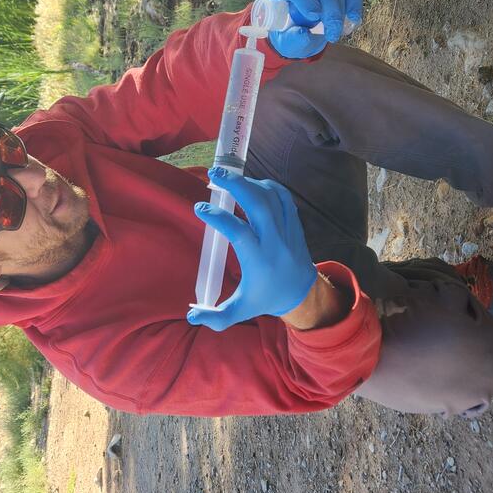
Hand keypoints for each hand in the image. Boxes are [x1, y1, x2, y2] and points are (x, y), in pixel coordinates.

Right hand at [187, 168, 318, 330]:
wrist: (300, 292)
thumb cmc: (264, 298)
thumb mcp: (239, 311)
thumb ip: (215, 317)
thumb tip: (191, 317)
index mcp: (259, 260)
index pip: (239, 233)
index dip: (219, 218)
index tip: (200, 208)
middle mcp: (275, 242)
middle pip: (258, 205)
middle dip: (236, 185)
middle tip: (214, 174)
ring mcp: (287, 229)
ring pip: (271, 197)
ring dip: (249, 183)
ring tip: (228, 178)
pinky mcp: (294, 222)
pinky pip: (283, 196)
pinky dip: (267, 185)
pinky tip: (251, 184)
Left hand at [265, 0, 362, 58]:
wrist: (305, 31)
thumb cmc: (291, 34)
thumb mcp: (287, 42)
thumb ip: (292, 39)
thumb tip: (304, 34)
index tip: (314, 16)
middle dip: (328, 5)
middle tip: (332, 32)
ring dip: (341, 9)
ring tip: (337, 33)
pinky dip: (355, 1)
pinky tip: (353, 20)